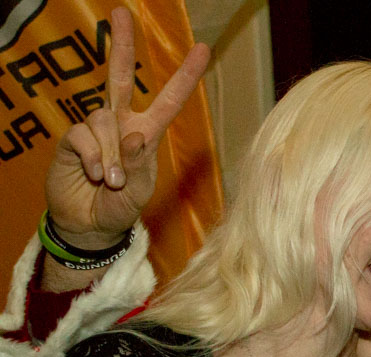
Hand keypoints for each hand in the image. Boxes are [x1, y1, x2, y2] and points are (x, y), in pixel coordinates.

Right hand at [44, 6, 210, 248]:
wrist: (90, 226)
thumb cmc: (120, 207)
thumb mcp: (138, 190)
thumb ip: (136, 163)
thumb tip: (133, 134)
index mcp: (147, 133)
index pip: (169, 100)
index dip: (185, 76)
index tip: (203, 49)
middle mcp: (121, 123)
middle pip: (121, 76)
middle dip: (122, 44)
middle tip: (120, 12)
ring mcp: (95, 129)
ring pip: (104, 120)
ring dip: (110, 154)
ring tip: (111, 181)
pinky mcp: (72, 139)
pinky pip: (84, 135)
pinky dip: (93, 157)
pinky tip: (95, 175)